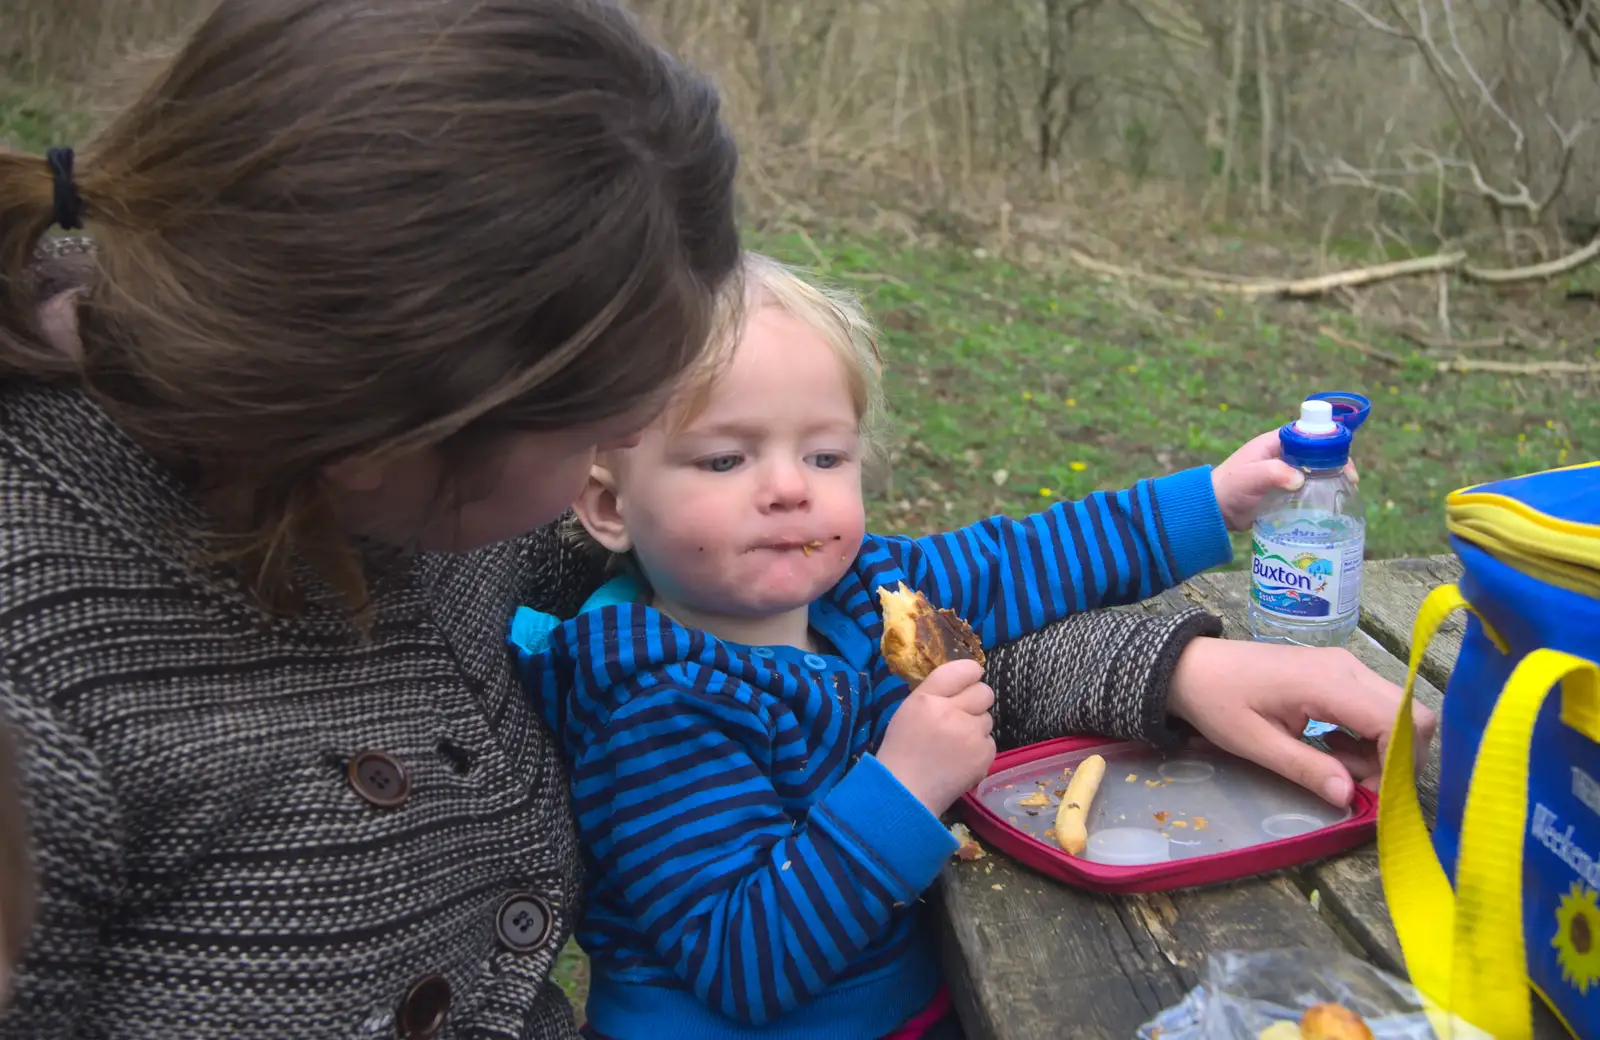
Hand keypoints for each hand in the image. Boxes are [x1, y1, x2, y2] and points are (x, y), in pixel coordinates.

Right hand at [876, 659, 995, 816]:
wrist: (906, 792)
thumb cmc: (903, 749)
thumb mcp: (909, 710)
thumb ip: (936, 692)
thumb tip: (965, 680)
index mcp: (928, 698)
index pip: (963, 669)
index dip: (970, 674)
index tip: (968, 682)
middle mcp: (952, 712)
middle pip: (985, 692)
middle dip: (976, 701)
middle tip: (960, 716)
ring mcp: (971, 735)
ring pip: (988, 718)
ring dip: (976, 727)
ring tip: (955, 743)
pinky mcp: (984, 755)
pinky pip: (990, 741)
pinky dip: (978, 748)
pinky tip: (961, 759)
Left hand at [1165, 637, 1436, 807]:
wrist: (1192, 667)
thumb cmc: (1217, 702)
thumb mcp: (1255, 744)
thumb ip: (1305, 769)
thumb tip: (1350, 797)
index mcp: (1328, 682)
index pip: (1401, 721)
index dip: (1399, 765)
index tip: (1373, 797)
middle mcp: (1348, 668)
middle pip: (1412, 716)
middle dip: (1396, 760)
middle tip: (1354, 787)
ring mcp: (1346, 667)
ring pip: (1398, 713)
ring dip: (1380, 752)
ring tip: (1334, 769)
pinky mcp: (1339, 674)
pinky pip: (1376, 708)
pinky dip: (1367, 738)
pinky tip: (1331, 750)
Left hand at [1211, 430, 1359, 530]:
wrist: (1214, 509)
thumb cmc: (1229, 487)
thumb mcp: (1251, 477)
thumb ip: (1273, 473)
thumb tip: (1299, 479)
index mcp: (1277, 442)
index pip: (1312, 434)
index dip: (1331, 444)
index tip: (1342, 463)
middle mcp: (1285, 454)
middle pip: (1320, 453)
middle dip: (1337, 465)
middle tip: (1349, 483)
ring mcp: (1286, 472)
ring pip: (1317, 472)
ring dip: (1330, 482)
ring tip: (1343, 497)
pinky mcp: (1285, 491)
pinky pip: (1309, 489)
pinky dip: (1320, 495)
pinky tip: (1329, 508)